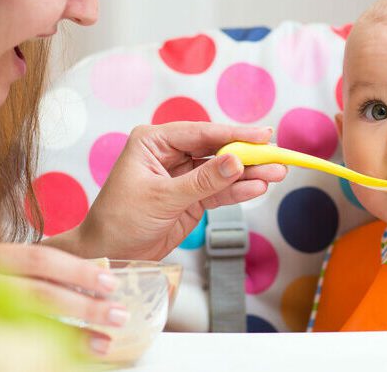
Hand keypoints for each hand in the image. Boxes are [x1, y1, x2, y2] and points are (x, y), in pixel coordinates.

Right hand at [0, 243, 127, 354]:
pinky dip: (48, 355)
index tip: (111, 284)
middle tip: (118, 315)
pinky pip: (18, 350)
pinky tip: (70, 359)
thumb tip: (95, 282)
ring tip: (104, 344)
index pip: (40, 259)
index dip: (78, 270)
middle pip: (39, 294)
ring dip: (71, 337)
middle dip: (84, 307)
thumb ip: (42, 274)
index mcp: (0, 261)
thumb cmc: (5, 281)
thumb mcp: (13, 269)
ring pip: (29, 326)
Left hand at [74, 122, 285, 259]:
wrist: (110, 254)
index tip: (263, 135)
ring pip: (222, 171)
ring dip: (248, 174)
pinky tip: (258, 188)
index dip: (234, 134)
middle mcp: (170, 154)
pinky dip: (238, 191)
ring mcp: (183, 176)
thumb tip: (236, 161)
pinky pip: (219, 191)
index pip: (200, 133)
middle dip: (246, 154)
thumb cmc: (121, 220)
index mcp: (154, 142)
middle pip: (216, 149)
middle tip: (276, 155)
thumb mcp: (162, 198)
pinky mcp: (192, 197)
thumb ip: (202, 180)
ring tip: (276, 173)